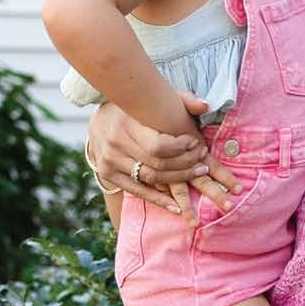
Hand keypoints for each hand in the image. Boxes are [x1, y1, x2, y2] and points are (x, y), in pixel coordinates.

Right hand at [86, 95, 239, 215]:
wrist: (98, 120)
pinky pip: (138, 191)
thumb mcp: (154, 99)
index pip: (158, 145)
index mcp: (126, 122)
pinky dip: (159, 200)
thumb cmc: (133, 109)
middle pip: (158, 163)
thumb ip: (182, 99)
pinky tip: (177, 206)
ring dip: (178, 180)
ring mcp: (109, 160)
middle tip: (202, 163)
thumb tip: (205, 106)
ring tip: (196, 175)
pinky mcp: (108, 174)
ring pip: (151, 178)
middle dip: (185, 165)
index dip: (181, 149)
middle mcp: (115, 142)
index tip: (196, 144)